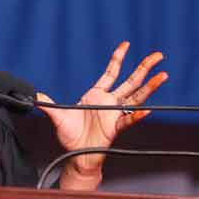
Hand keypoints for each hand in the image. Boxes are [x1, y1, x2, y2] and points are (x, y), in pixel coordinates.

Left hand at [37, 41, 166, 184]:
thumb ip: (48, 103)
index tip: (126, 44)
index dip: (118, 58)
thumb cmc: (69, 135)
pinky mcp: (115, 127)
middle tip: (158, 55)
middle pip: (131, 80)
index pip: (111, 72)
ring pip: (136, 97)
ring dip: (150, 87)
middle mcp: (109, 102)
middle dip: (144, 67)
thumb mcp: (56, 116)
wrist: (75, 154)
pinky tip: (147, 110)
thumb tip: (36, 95)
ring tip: (163, 76)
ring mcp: (114, 114)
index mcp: (96, 94)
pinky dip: (137, 115)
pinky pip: (129, 120)